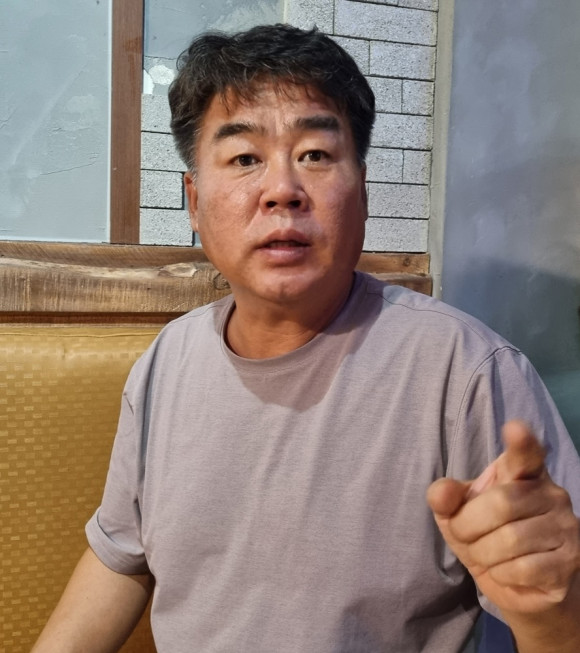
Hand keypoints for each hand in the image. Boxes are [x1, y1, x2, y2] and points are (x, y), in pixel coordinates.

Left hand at [427, 420, 579, 614]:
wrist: (517, 585)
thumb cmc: (485, 535)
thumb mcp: (456, 513)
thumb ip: (445, 498)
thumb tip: (440, 494)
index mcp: (523, 472)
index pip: (526, 453)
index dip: (521, 442)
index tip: (515, 428)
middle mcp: (551, 493)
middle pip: (500, 503)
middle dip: (468, 526)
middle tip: (464, 535)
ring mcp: (565, 526)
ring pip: (510, 540)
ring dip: (483, 554)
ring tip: (486, 554)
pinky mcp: (570, 561)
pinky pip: (522, 569)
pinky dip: (501, 574)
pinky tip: (506, 571)